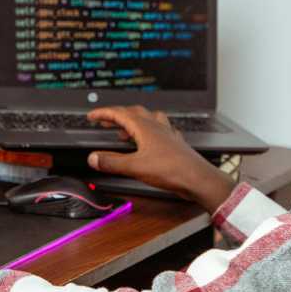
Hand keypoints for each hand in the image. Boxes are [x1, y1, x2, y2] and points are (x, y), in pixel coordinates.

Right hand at [87, 106, 235, 213]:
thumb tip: (93, 158)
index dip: (103, 113)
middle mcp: (156, 126)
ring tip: (124, 131)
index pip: (119, 113)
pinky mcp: (174, 143)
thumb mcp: (135, 167)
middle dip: (116, 116)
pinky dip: (149, 131)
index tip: (92, 116)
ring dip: (133, 122)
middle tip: (105, 122)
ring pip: (147, 119)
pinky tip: (150, 139)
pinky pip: (159, 130)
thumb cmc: (172, 169)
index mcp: (144, 127)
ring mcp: (167, 133)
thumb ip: (112, 162)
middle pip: (133, 113)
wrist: (198, 178)